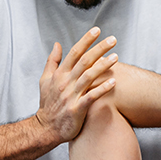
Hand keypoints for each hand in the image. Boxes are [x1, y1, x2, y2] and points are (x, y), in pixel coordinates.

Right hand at [36, 28, 117, 143]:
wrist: (45, 129)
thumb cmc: (48, 104)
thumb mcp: (45, 80)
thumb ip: (52, 61)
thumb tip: (57, 44)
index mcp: (59, 74)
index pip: (74, 52)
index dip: (86, 40)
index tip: (97, 30)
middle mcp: (65, 82)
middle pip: (84, 61)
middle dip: (99, 48)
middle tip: (113, 39)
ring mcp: (71, 96)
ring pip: (88, 76)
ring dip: (103, 66)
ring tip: (116, 57)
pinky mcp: (77, 109)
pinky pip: (91, 97)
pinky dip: (102, 88)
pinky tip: (113, 82)